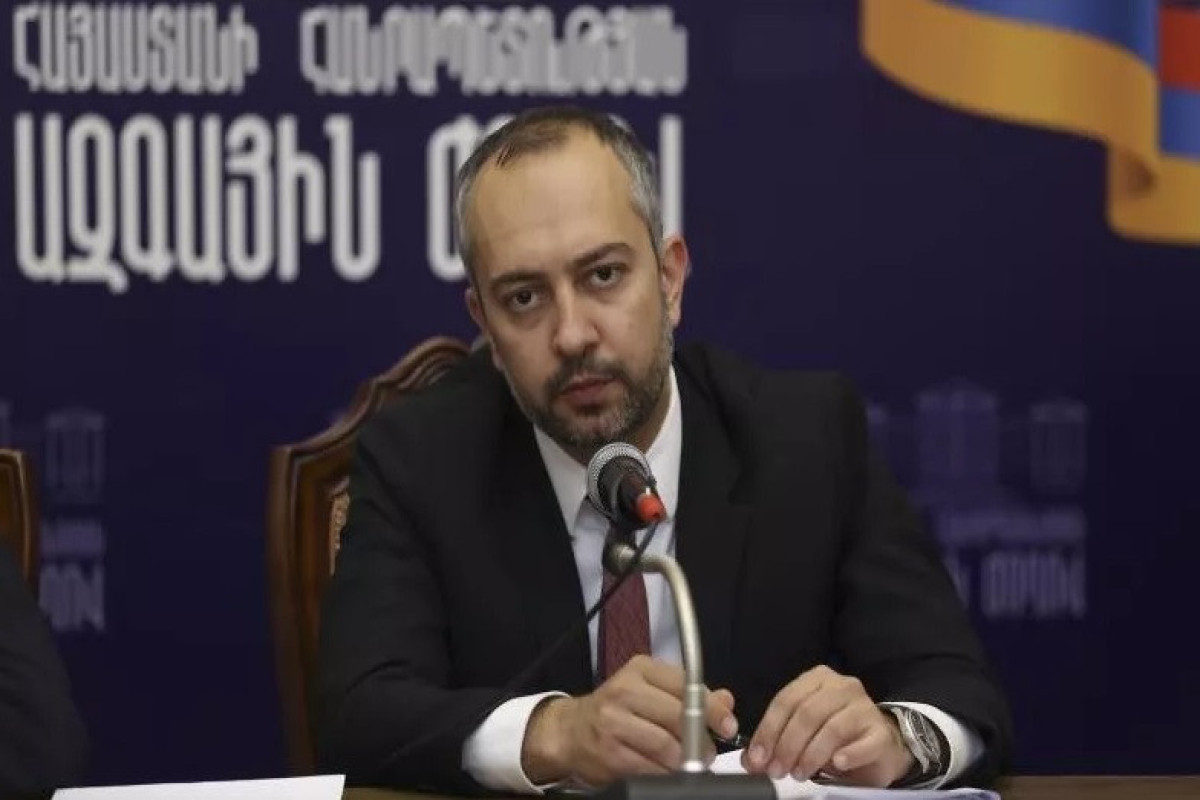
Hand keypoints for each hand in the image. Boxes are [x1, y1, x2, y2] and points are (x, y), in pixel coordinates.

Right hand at [521, 655, 738, 786]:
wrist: (570, 731)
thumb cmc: (616, 709)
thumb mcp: (651, 690)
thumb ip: (689, 694)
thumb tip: (726, 700)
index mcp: (640, 669)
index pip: (686, 685)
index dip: (712, 708)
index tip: (727, 725)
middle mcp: (624, 691)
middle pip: (678, 716)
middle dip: (700, 740)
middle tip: (707, 752)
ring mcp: (614, 722)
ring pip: (666, 746)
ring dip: (684, 761)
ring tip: (687, 763)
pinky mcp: (610, 753)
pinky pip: (650, 768)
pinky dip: (665, 773)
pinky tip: (666, 771)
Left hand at [742, 665, 912, 787]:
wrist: (880, 744)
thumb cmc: (837, 734)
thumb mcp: (803, 733)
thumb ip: (776, 742)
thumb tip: (750, 761)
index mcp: (817, 680)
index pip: (785, 701)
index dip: (768, 730)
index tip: (758, 757)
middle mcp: (842, 687)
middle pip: (806, 714)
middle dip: (787, 745)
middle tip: (777, 770)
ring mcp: (865, 707)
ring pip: (832, 729)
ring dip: (810, 755)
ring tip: (799, 773)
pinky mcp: (881, 733)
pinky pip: (863, 744)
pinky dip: (847, 756)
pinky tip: (836, 765)